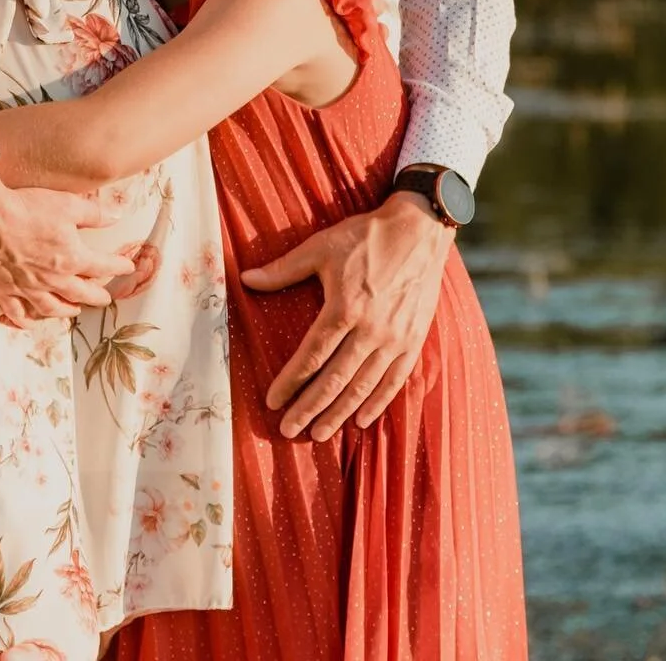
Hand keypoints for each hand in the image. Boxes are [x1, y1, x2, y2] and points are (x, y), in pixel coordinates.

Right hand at [0, 174, 135, 326]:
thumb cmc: (29, 207)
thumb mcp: (68, 204)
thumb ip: (95, 215)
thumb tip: (118, 217)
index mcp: (72, 258)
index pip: (102, 266)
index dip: (118, 266)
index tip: (128, 267)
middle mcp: (53, 280)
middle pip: (81, 293)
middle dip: (97, 296)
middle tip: (106, 298)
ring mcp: (28, 289)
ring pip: (53, 308)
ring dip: (67, 311)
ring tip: (75, 311)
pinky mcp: (4, 291)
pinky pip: (18, 314)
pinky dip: (27, 321)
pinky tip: (31, 324)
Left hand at [241, 193, 452, 439]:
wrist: (419, 231)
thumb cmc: (366, 237)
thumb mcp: (320, 247)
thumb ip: (283, 269)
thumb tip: (245, 279)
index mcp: (344, 308)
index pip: (311, 355)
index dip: (290, 381)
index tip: (273, 401)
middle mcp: (370, 330)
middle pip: (335, 379)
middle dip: (310, 408)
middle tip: (289, 431)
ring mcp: (395, 339)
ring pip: (363, 387)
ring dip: (339, 413)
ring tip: (318, 433)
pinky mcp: (413, 341)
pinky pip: (394, 381)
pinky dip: (377, 403)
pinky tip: (360, 420)